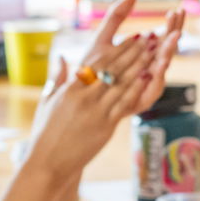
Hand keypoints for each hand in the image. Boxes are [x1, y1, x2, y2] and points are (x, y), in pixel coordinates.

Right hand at [21, 0, 186, 176]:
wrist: (48, 162)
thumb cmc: (45, 133)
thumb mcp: (47, 102)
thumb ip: (56, 78)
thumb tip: (60, 57)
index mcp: (70, 89)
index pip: (98, 62)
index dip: (117, 49)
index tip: (132, 37)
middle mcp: (84, 97)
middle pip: (113, 69)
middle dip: (132, 52)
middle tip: (149, 38)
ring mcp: (96, 112)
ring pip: (121, 83)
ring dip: (139, 66)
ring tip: (154, 53)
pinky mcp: (104, 126)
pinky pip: (124, 104)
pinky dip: (136, 89)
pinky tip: (147, 78)